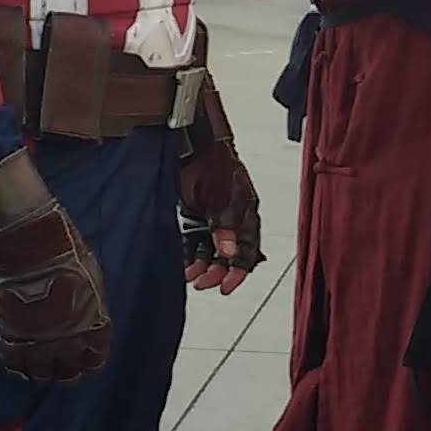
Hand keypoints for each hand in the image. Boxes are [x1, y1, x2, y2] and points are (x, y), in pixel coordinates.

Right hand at [0, 150, 112, 381]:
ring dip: (41, 372)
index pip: (95, 361)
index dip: (88, 362)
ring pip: (41, 375)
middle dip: (65, 371)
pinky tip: (19, 360)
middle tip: (58, 365)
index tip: (82, 359)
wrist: (30, 245)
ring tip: (38, 363)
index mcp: (94, 326)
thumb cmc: (65, 253)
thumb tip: (85, 312)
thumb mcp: (91, 279)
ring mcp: (40, 342)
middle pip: (69, 374)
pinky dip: (17, 367)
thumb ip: (89, 304)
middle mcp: (69, 341)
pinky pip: (14, 365)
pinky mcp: (12, 337)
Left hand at [176, 117, 262, 292]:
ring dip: (202, 267)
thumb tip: (229, 251)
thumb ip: (225, 224)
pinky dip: (189, 255)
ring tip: (191, 276)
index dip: (237, 272)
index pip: (246, 252)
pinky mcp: (195, 216)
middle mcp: (231, 220)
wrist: (190, 143)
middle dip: (217, 272)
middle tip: (204, 283)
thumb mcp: (222, 195)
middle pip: (228, 256)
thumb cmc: (213, 162)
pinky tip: (184, 263)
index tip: (226, 287)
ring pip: (211, 252)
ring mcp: (213, 219)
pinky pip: (194, 243)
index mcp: (246, 215)